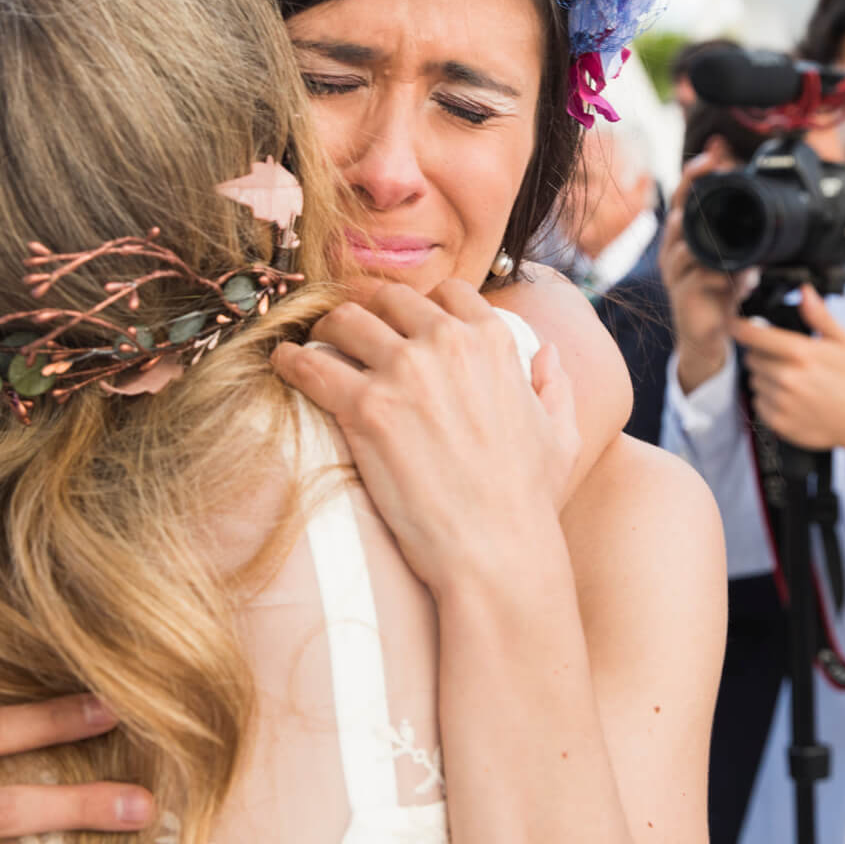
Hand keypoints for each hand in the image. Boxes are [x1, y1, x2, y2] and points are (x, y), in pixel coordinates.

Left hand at [271, 279, 577, 589]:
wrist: (496, 551)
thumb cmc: (527, 501)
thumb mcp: (560, 436)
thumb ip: (555, 387)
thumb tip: (547, 355)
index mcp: (492, 341)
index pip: (446, 292)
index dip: (420, 307)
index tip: (400, 325)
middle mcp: (447, 343)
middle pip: (388, 299)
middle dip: (369, 314)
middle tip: (349, 337)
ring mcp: (403, 371)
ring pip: (345, 320)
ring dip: (327, 331)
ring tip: (314, 348)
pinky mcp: (364, 407)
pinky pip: (310, 364)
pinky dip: (291, 361)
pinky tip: (284, 365)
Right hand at [659, 153, 743, 393]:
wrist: (707, 336)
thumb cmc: (717, 294)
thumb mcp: (735, 259)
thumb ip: (746, 238)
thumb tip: (770, 212)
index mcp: (685, 236)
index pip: (687, 196)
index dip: (697, 172)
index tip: (715, 151)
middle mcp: (674, 249)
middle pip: (678, 209)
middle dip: (692, 185)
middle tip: (710, 166)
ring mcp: (675, 271)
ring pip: (681, 241)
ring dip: (698, 227)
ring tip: (711, 212)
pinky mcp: (682, 294)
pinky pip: (696, 277)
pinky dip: (714, 272)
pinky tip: (729, 270)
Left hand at [732, 285, 844, 465]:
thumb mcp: (841, 342)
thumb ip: (819, 316)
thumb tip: (805, 292)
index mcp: (800, 353)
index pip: (753, 335)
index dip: (739, 327)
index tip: (733, 323)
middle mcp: (787, 377)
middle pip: (751, 357)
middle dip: (762, 355)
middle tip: (785, 361)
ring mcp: (780, 400)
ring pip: (753, 379)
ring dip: (765, 378)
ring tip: (792, 381)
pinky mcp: (776, 420)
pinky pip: (757, 401)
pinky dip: (768, 399)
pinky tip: (790, 398)